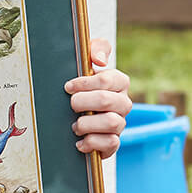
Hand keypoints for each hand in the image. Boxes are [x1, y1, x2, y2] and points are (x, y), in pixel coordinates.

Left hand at [66, 36, 130, 157]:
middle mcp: (123, 103)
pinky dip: (91, 142)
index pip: (108, 79)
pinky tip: (79, 140)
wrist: (74, 114)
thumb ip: (96, 49)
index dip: (85, 83)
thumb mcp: (86, 61)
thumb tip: (99, 60)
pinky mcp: (113, 143)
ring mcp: (120, 124)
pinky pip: (110, 144)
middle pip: (107, 100)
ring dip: (86, 123)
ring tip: (74, 124)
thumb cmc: (81, 85)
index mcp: (119, 82)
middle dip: (82, 102)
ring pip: (111, 122)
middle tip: (70, 104)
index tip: (68, 87)